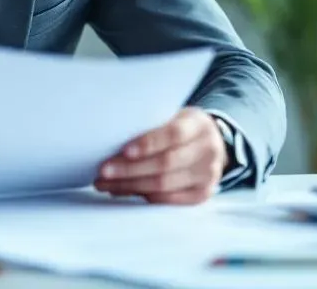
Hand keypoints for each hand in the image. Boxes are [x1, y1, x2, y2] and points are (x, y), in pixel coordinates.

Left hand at [94, 108, 225, 204]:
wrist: (212, 143)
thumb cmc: (183, 127)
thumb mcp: (174, 116)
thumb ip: (153, 125)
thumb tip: (114, 141)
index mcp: (199, 125)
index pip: (173, 134)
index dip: (148, 143)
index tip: (124, 151)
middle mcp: (208, 151)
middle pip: (165, 163)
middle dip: (130, 169)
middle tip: (104, 171)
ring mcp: (207, 175)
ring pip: (164, 185)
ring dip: (130, 186)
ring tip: (106, 184)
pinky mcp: (202, 194)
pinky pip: (168, 200)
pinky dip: (144, 196)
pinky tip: (125, 191)